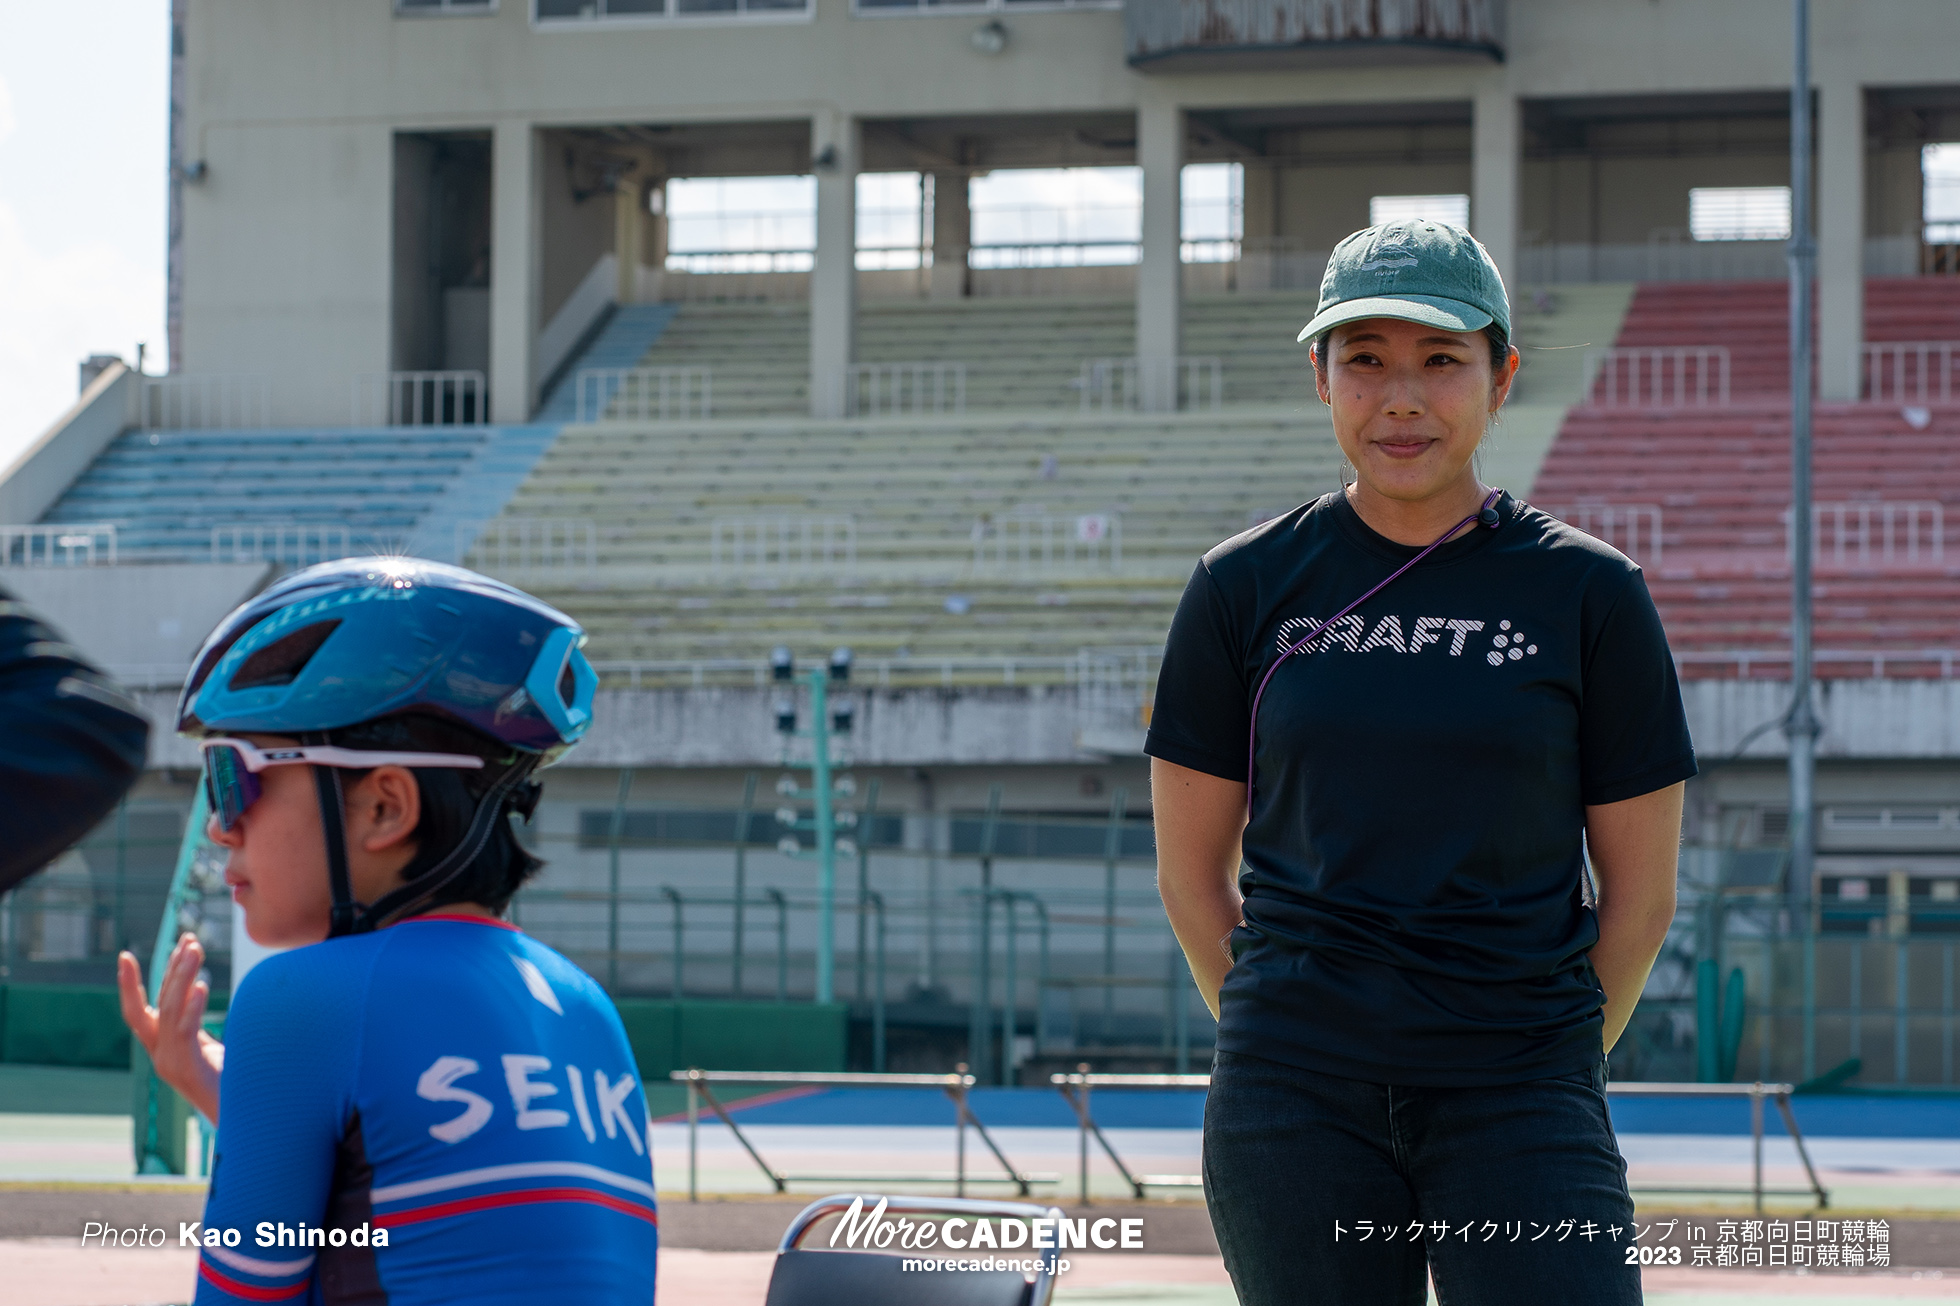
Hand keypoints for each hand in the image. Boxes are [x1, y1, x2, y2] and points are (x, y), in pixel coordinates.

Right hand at [117, 935, 222, 1124]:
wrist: (242, 1120)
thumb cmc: (231, 1084)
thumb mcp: (210, 1050)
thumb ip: (196, 1028)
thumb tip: (197, 994)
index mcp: (162, 1049)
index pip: (137, 1012)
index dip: (129, 985)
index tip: (126, 955)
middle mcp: (160, 1055)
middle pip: (157, 1004)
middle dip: (171, 969)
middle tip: (189, 939)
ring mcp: (170, 1064)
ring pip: (169, 1012)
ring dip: (182, 977)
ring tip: (195, 950)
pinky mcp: (188, 1070)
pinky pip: (185, 1033)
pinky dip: (191, 1007)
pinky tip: (200, 987)